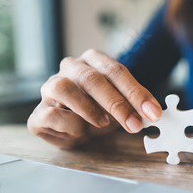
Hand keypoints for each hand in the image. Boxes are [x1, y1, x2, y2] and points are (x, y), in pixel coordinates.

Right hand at [28, 49, 161, 148]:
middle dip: (118, 104)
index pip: (116, 70)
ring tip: (104, 124)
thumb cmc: (101, 112)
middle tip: (136, 124)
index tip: (153, 113)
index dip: (136, 93)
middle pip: (92, 79)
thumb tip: (154, 113)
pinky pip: (50, 113)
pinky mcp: (38, 112)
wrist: (75, 129)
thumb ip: (137, 106)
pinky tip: (79, 132)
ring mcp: (50, 87)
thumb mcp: (123, 106)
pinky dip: (68, 124)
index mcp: (94, 60)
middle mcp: (71, 67)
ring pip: (64, 87)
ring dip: (88, 108)